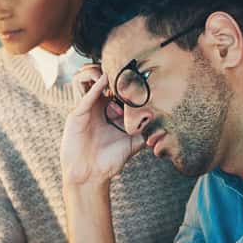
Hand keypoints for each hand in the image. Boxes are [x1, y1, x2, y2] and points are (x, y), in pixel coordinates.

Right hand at [61, 66, 143, 186]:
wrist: (90, 176)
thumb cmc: (108, 161)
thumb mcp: (132, 144)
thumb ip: (145, 133)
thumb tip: (165, 127)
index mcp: (108, 109)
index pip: (114, 86)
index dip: (124, 78)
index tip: (139, 72)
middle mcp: (96, 106)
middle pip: (99, 76)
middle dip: (110, 68)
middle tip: (126, 65)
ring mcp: (86, 108)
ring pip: (85, 78)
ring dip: (96, 70)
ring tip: (111, 71)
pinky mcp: (77, 114)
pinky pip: (85, 95)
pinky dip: (95, 86)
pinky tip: (105, 79)